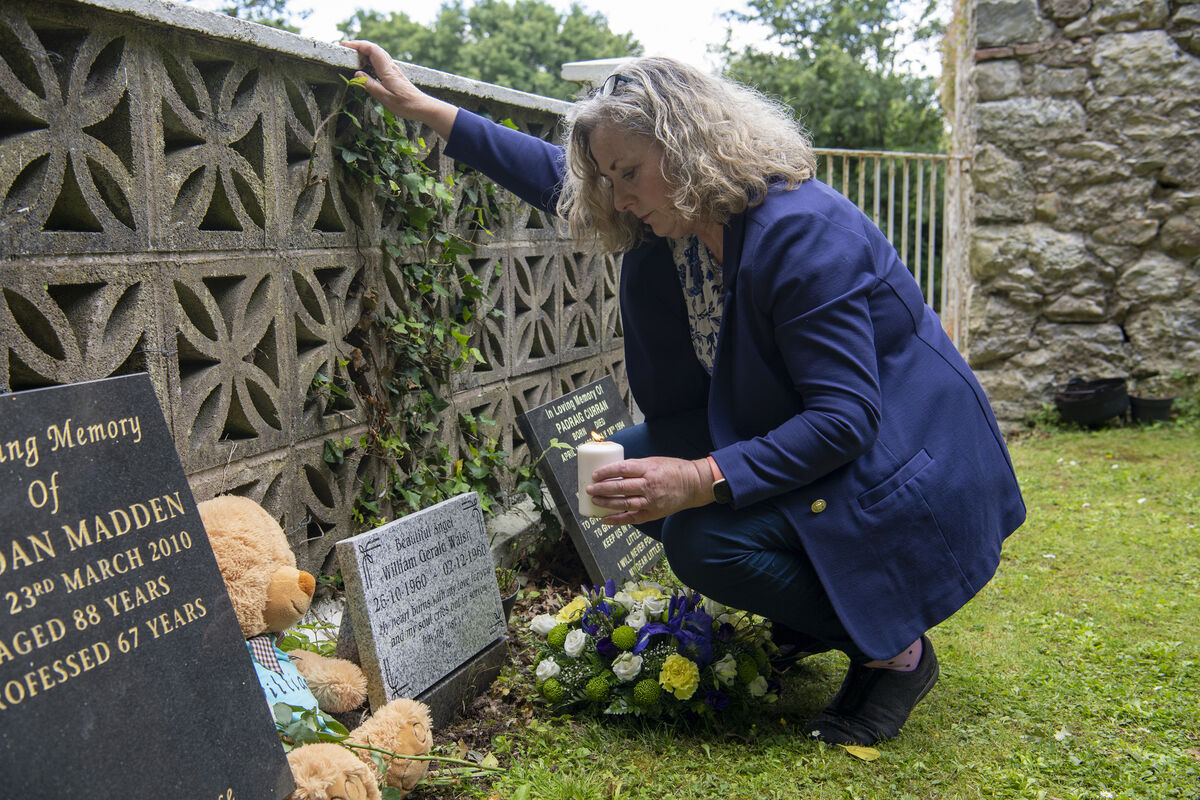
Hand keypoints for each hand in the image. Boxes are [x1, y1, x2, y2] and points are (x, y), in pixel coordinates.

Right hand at [339, 40, 457, 138]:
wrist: (422, 107)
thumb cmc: (405, 104)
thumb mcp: (384, 98)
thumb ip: (370, 85)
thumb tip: (357, 74)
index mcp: (387, 70)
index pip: (372, 50)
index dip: (358, 45)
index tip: (345, 45)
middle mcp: (391, 67)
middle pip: (374, 49)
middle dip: (359, 46)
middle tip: (345, 48)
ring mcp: (393, 70)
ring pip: (378, 54)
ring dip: (365, 52)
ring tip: (353, 55)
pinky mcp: (395, 75)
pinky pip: (380, 61)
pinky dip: (371, 59)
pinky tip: (366, 65)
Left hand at [586, 456, 713, 524]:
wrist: (693, 484)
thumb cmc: (672, 470)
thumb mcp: (654, 461)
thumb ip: (636, 467)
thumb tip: (613, 471)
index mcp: (649, 469)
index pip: (623, 469)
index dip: (606, 472)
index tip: (595, 474)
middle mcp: (650, 485)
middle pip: (621, 488)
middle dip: (602, 489)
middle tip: (589, 489)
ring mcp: (652, 501)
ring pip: (624, 504)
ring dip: (606, 503)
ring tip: (594, 500)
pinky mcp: (654, 513)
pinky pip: (632, 518)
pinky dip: (618, 520)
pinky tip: (605, 519)